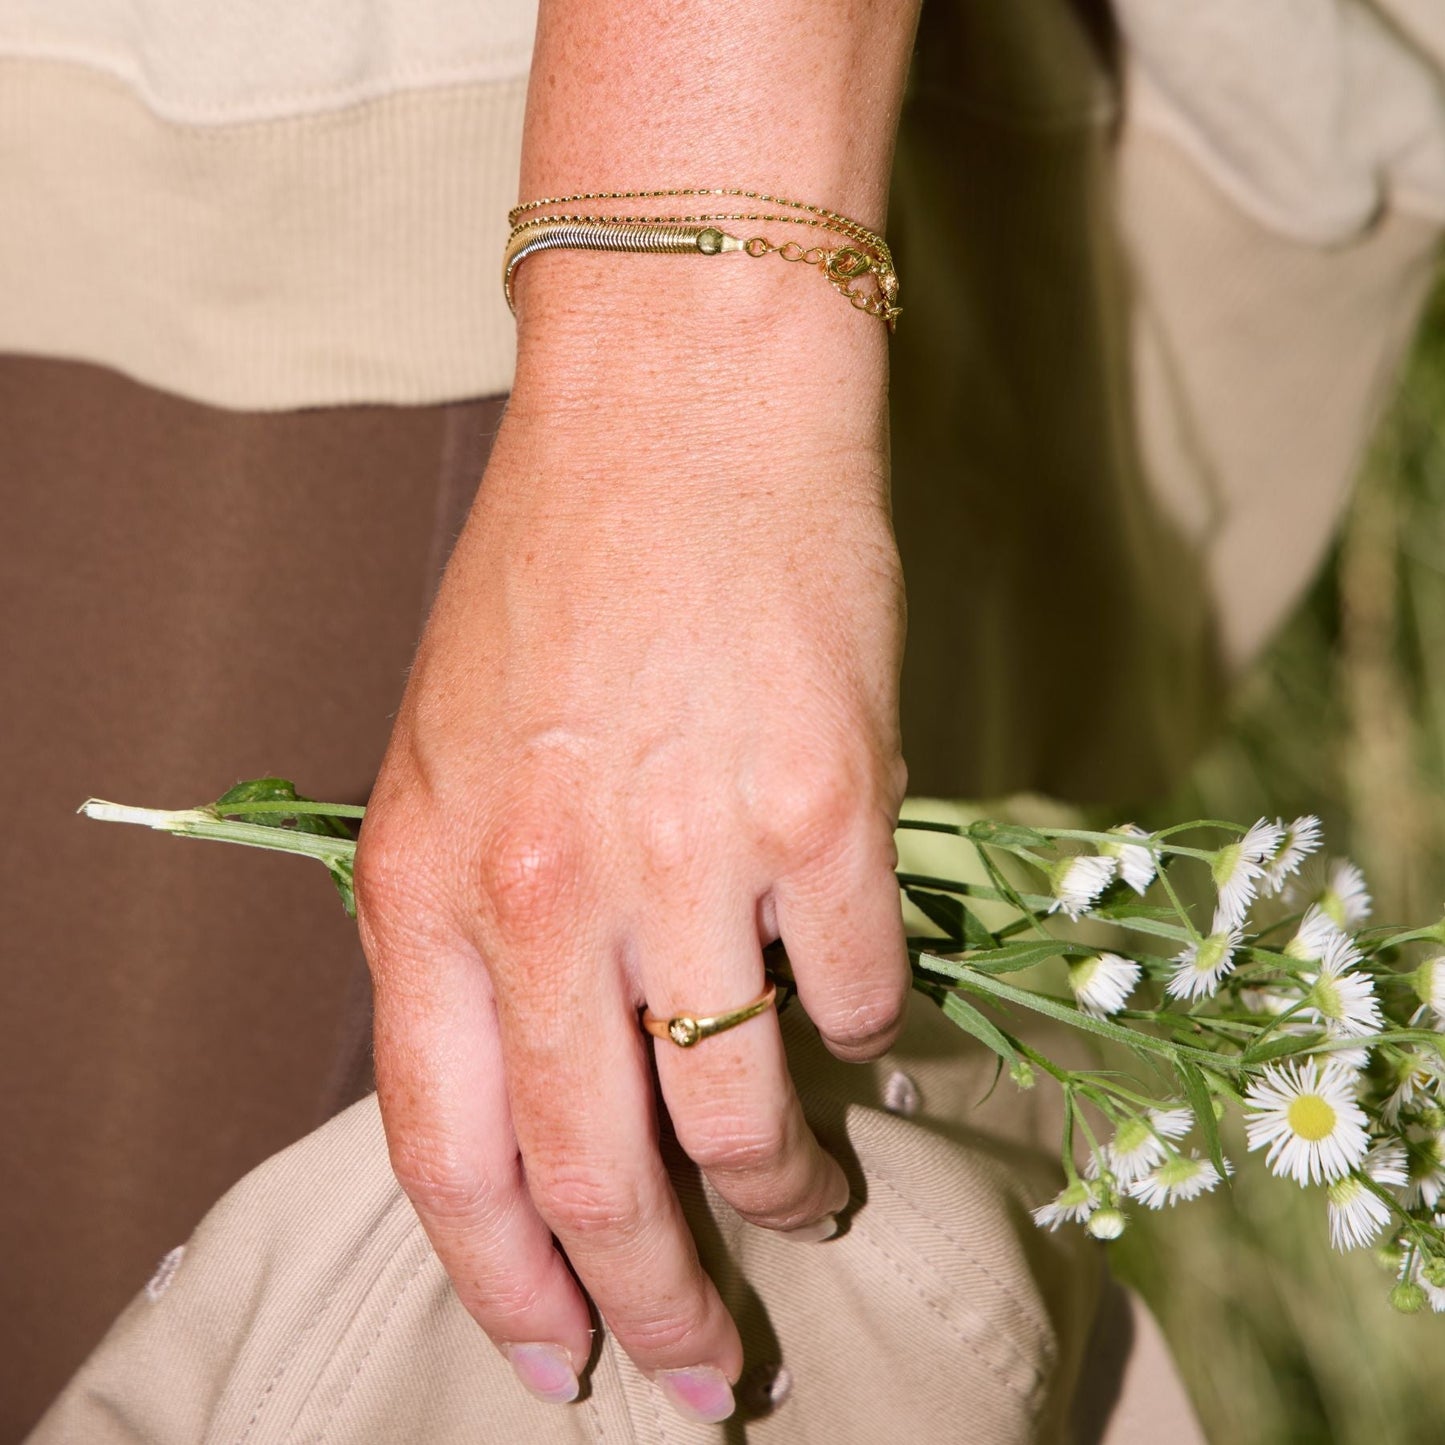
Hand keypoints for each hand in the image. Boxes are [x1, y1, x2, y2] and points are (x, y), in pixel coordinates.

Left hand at [354, 267, 909, 1422]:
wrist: (680, 406)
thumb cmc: (562, 567)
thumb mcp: (450, 749)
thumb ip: (472, 918)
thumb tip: (547, 1071)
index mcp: (426, 874)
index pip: (445, 1148)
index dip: (502, 1279)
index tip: (554, 1353)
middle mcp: (548, 887)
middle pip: (597, 1174)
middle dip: (656, 1303)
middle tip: (699, 1366)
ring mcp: (691, 856)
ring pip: (743, 1117)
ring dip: (781, 1189)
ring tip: (800, 1200)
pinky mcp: (828, 814)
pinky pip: (855, 996)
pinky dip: (858, 1029)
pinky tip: (847, 999)